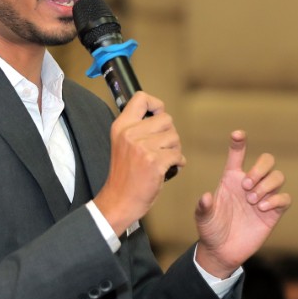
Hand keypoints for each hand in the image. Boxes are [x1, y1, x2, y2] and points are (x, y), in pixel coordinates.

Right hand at [94, 91, 184, 235]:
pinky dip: (178, 162)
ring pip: (174, 137)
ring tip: (164, 159)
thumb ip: (136, 127)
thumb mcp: (122, 144)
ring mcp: (142, 148)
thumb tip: (160, 114)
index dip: (156, 104)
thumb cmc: (124, 175)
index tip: (158, 116)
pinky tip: (170, 168)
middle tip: (163, 147)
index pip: (141, 98)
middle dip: (170, 133)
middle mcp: (130, 134)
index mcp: (121, 126)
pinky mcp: (154, 162)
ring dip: (175, 149)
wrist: (119, 200)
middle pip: (166, 118)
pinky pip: (177, 155)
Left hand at [194, 131, 288, 277]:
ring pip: (278, 177)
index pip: (238, 154)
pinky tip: (261, 208)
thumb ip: (203, 207)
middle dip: (261, 168)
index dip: (239, 142)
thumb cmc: (210, 230)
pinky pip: (285, 198)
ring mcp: (263, 197)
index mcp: (231, 179)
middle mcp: (249, 184)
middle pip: (267, 160)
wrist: (222, 251)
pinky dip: (276, 200)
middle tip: (246, 185)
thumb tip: (206, 197)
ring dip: (267, 185)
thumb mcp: (203, 218)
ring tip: (252, 200)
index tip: (238, 134)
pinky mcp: (273, 213)